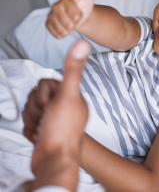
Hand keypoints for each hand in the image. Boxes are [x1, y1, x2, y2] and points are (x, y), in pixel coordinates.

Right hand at [23, 40, 89, 163]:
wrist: (53, 161)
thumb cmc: (62, 129)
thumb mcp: (68, 95)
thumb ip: (73, 69)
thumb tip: (83, 43)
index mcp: (71, 96)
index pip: (45, 83)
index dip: (44, 94)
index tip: (52, 105)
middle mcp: (64, 105)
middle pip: (36, 95)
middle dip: (37, 108)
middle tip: (47, 118)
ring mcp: (53, 118)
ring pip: (31, 108)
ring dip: (33, 119)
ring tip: (43, 128)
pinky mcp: (44, 129)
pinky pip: (29, 121)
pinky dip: (31, 129)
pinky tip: (39, 135)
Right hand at [46, 0, 94, 37]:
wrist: (79, 17)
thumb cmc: (84, 7)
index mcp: (65, 0)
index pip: (71, 10)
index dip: (77, 15)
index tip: (80, 15)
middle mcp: (56, 6)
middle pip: (65, 21)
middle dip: (73, 24)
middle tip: (76, 22)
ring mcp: (51, 15)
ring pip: (59, 28)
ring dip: (67, 30)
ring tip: (71, 27)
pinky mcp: (48, 24)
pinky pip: (54, 32)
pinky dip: (61, 34)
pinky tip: (66, 31)